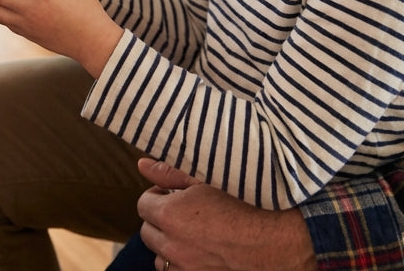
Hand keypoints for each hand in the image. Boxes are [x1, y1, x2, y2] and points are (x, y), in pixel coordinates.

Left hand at [136, 159, 315, 270]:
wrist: (284, 239)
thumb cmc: (247, 203)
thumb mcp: (207, 178)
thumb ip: (170, 172)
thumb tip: (141, 165)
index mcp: (170, 216)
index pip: (143, 205)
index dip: (157, 196)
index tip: (172, 193)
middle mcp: (174, 247)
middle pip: (148, 233)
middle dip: (160, 220)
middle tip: (182, 211)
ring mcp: (189, 270)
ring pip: (161, 259)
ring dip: (169, 245)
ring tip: (192, 233)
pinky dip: (184, 264)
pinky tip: (203, 252)